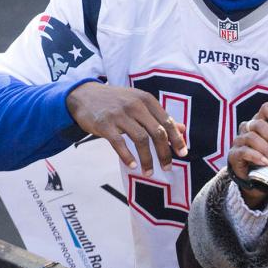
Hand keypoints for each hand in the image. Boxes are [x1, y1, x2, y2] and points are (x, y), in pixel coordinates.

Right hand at [66, 81, 187, 175]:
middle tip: (168, 167)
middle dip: (165, 153)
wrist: (84, 95)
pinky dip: (127, 156)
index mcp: (147, 100)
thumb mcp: (139, 103)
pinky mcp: (104, 124)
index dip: (177, 139)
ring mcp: (119, 114)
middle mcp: (135, 105)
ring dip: (147, 159)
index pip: (167, 122)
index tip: (183, 154)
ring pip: (141, 139)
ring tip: (149, 172)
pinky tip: (132, 165)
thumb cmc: (116, 101)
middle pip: (157, 132)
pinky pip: (119, 142)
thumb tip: (182, 129)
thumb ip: (160, 116)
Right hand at [229, 97, 267, 207]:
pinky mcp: (234, 154)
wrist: (257, 177)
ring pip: (251, 138)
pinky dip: (256, 156)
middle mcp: (248, 127)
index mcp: (260, 120)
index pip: (266, 108)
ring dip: (267, 149)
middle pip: (259, 124)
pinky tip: (265, 162)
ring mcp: (239, 140)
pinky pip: (243, 152)